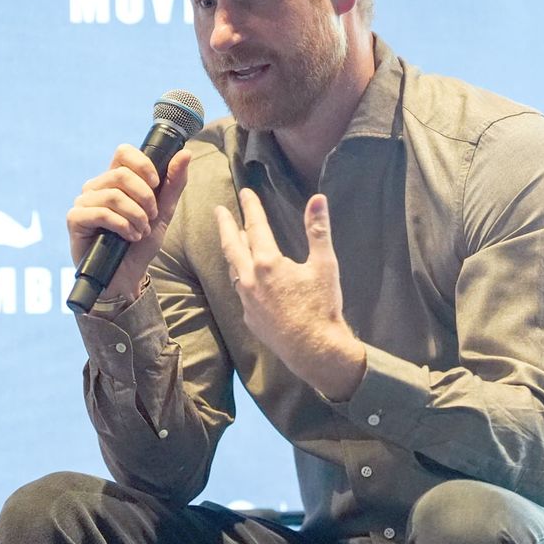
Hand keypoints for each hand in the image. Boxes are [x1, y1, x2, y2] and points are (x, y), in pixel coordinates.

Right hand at [67, 145, 191, 300]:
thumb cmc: (141, 243)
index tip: (156, 185)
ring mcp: (84, 202)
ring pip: (114, 195)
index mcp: (115, 179)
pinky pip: (101, 212)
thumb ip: (173, 183)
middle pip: (122, 174)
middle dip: (145, 198)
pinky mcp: (75, 219)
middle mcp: (96, 186)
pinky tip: (128, 237)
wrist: (128, 276)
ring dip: (135, 215)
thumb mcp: (164, 212)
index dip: (143, 165)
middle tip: (151, 218)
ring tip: (140, 231)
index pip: (124, 152)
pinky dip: (122, 226)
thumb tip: (185, 153)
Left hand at [215, 188, 365, 399]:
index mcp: (267, 263)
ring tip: (232, 240)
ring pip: (233, 269)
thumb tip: (317, 199)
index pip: (256, 226)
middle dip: (225, 225)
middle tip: (219, 211)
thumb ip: (318, 230)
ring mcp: (247, 300)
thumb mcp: (324, 265)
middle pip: (232, 245)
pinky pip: (241, 291)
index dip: (251, 207)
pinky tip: (248, 278)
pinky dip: (242, 277)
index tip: (245, 193)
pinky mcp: (250, 318)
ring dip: (232, 251)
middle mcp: (250, 279)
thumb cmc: (321, 306)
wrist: (314, 350)